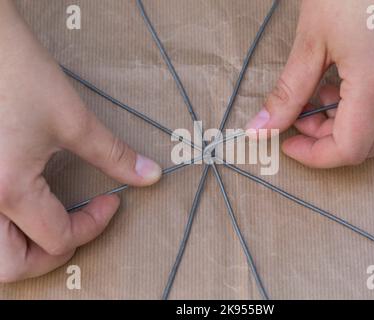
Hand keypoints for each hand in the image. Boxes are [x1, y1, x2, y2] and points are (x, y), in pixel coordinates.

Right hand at [0, 1, 160, 281]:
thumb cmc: (20, 74)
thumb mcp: (73, 120)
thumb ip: (114, 155)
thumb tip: (149, 174)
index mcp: (9, 190)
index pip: (59, 238)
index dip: (94, 225)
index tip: (111, 202)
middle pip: (14, 265)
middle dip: (53, 254)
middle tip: (80, 230)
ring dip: (24, 252)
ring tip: (52, 229)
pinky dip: (7, 234)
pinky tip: (27, 214)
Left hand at [246, 0, 373, 167]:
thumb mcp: (309, 43)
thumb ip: (287, 94)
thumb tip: (261, 127)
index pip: (349, 149)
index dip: (314, 155)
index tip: (289, 142)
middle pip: (367, 147)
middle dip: (327, 141)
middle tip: (301, 115)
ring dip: (349, 130)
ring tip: (323, 99)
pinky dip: (371, 118)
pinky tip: (349, 93)